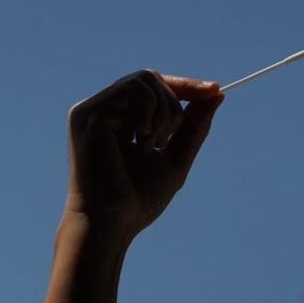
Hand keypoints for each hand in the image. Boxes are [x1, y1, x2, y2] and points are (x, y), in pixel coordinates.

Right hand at [64, 70, 222, 244]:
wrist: (112, 223)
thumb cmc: (138, 200)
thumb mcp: (175, 159)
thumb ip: (193, 126)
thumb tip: (216, 94)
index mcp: (120, 121)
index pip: (155, 89)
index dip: (186, 86)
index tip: (215, 91)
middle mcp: (104, 111)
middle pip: (153, 79)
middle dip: (175, 105)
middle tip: (166, 142)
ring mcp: (93, 110)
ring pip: (146, 79)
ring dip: (163, 112)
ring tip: (151, 146)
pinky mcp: (87, 112)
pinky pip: (134, 88)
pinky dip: (150, 110)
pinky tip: (140, 140)